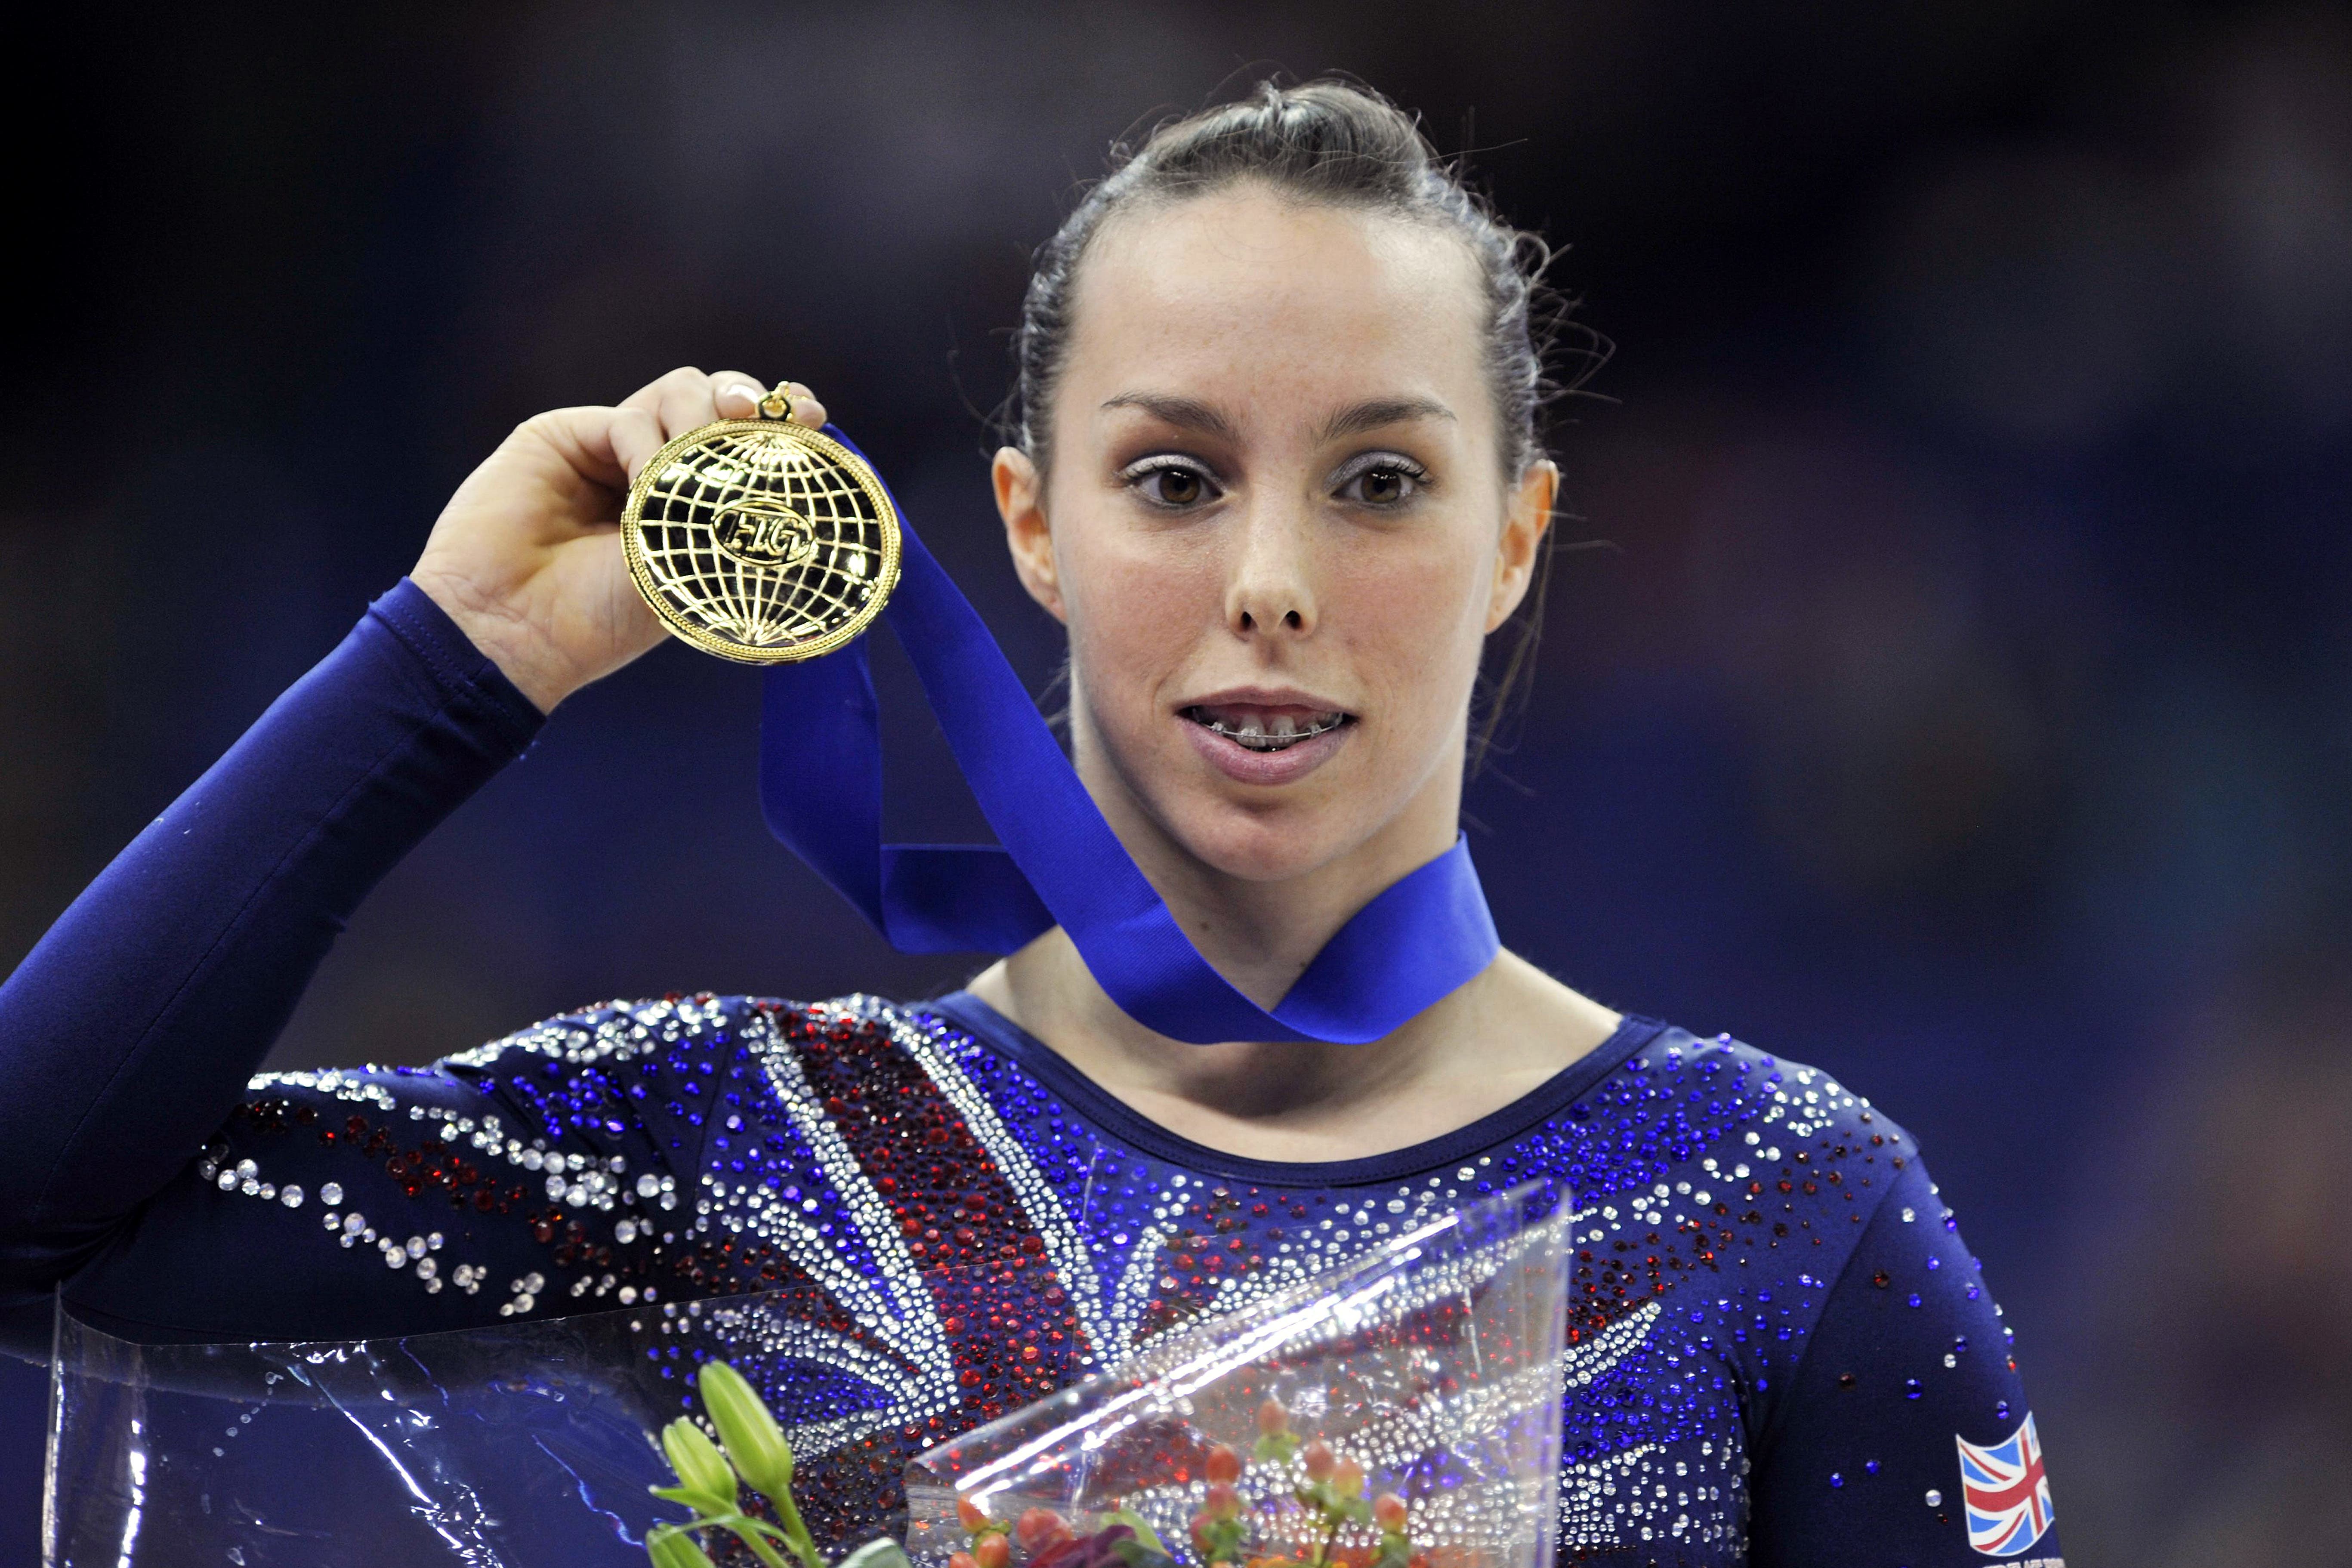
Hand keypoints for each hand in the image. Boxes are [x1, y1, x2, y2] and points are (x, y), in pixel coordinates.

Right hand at [410, 368, 829, 711]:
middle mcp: (656, 471)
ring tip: (690, 481)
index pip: (747, 441)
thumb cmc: (602, 619)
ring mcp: (610, 449)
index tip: (811, 417)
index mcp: (694, 506)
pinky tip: (645, 487)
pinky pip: (631, 415)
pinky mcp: (566, 435)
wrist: (514, 629)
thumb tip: (787, 462)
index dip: (781, 421)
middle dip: (748, 407)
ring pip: (681, 392)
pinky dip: (650, 445)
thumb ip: (735, 513)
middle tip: (758, 424)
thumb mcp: (692, 568)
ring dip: (700, 424)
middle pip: (718, 401)